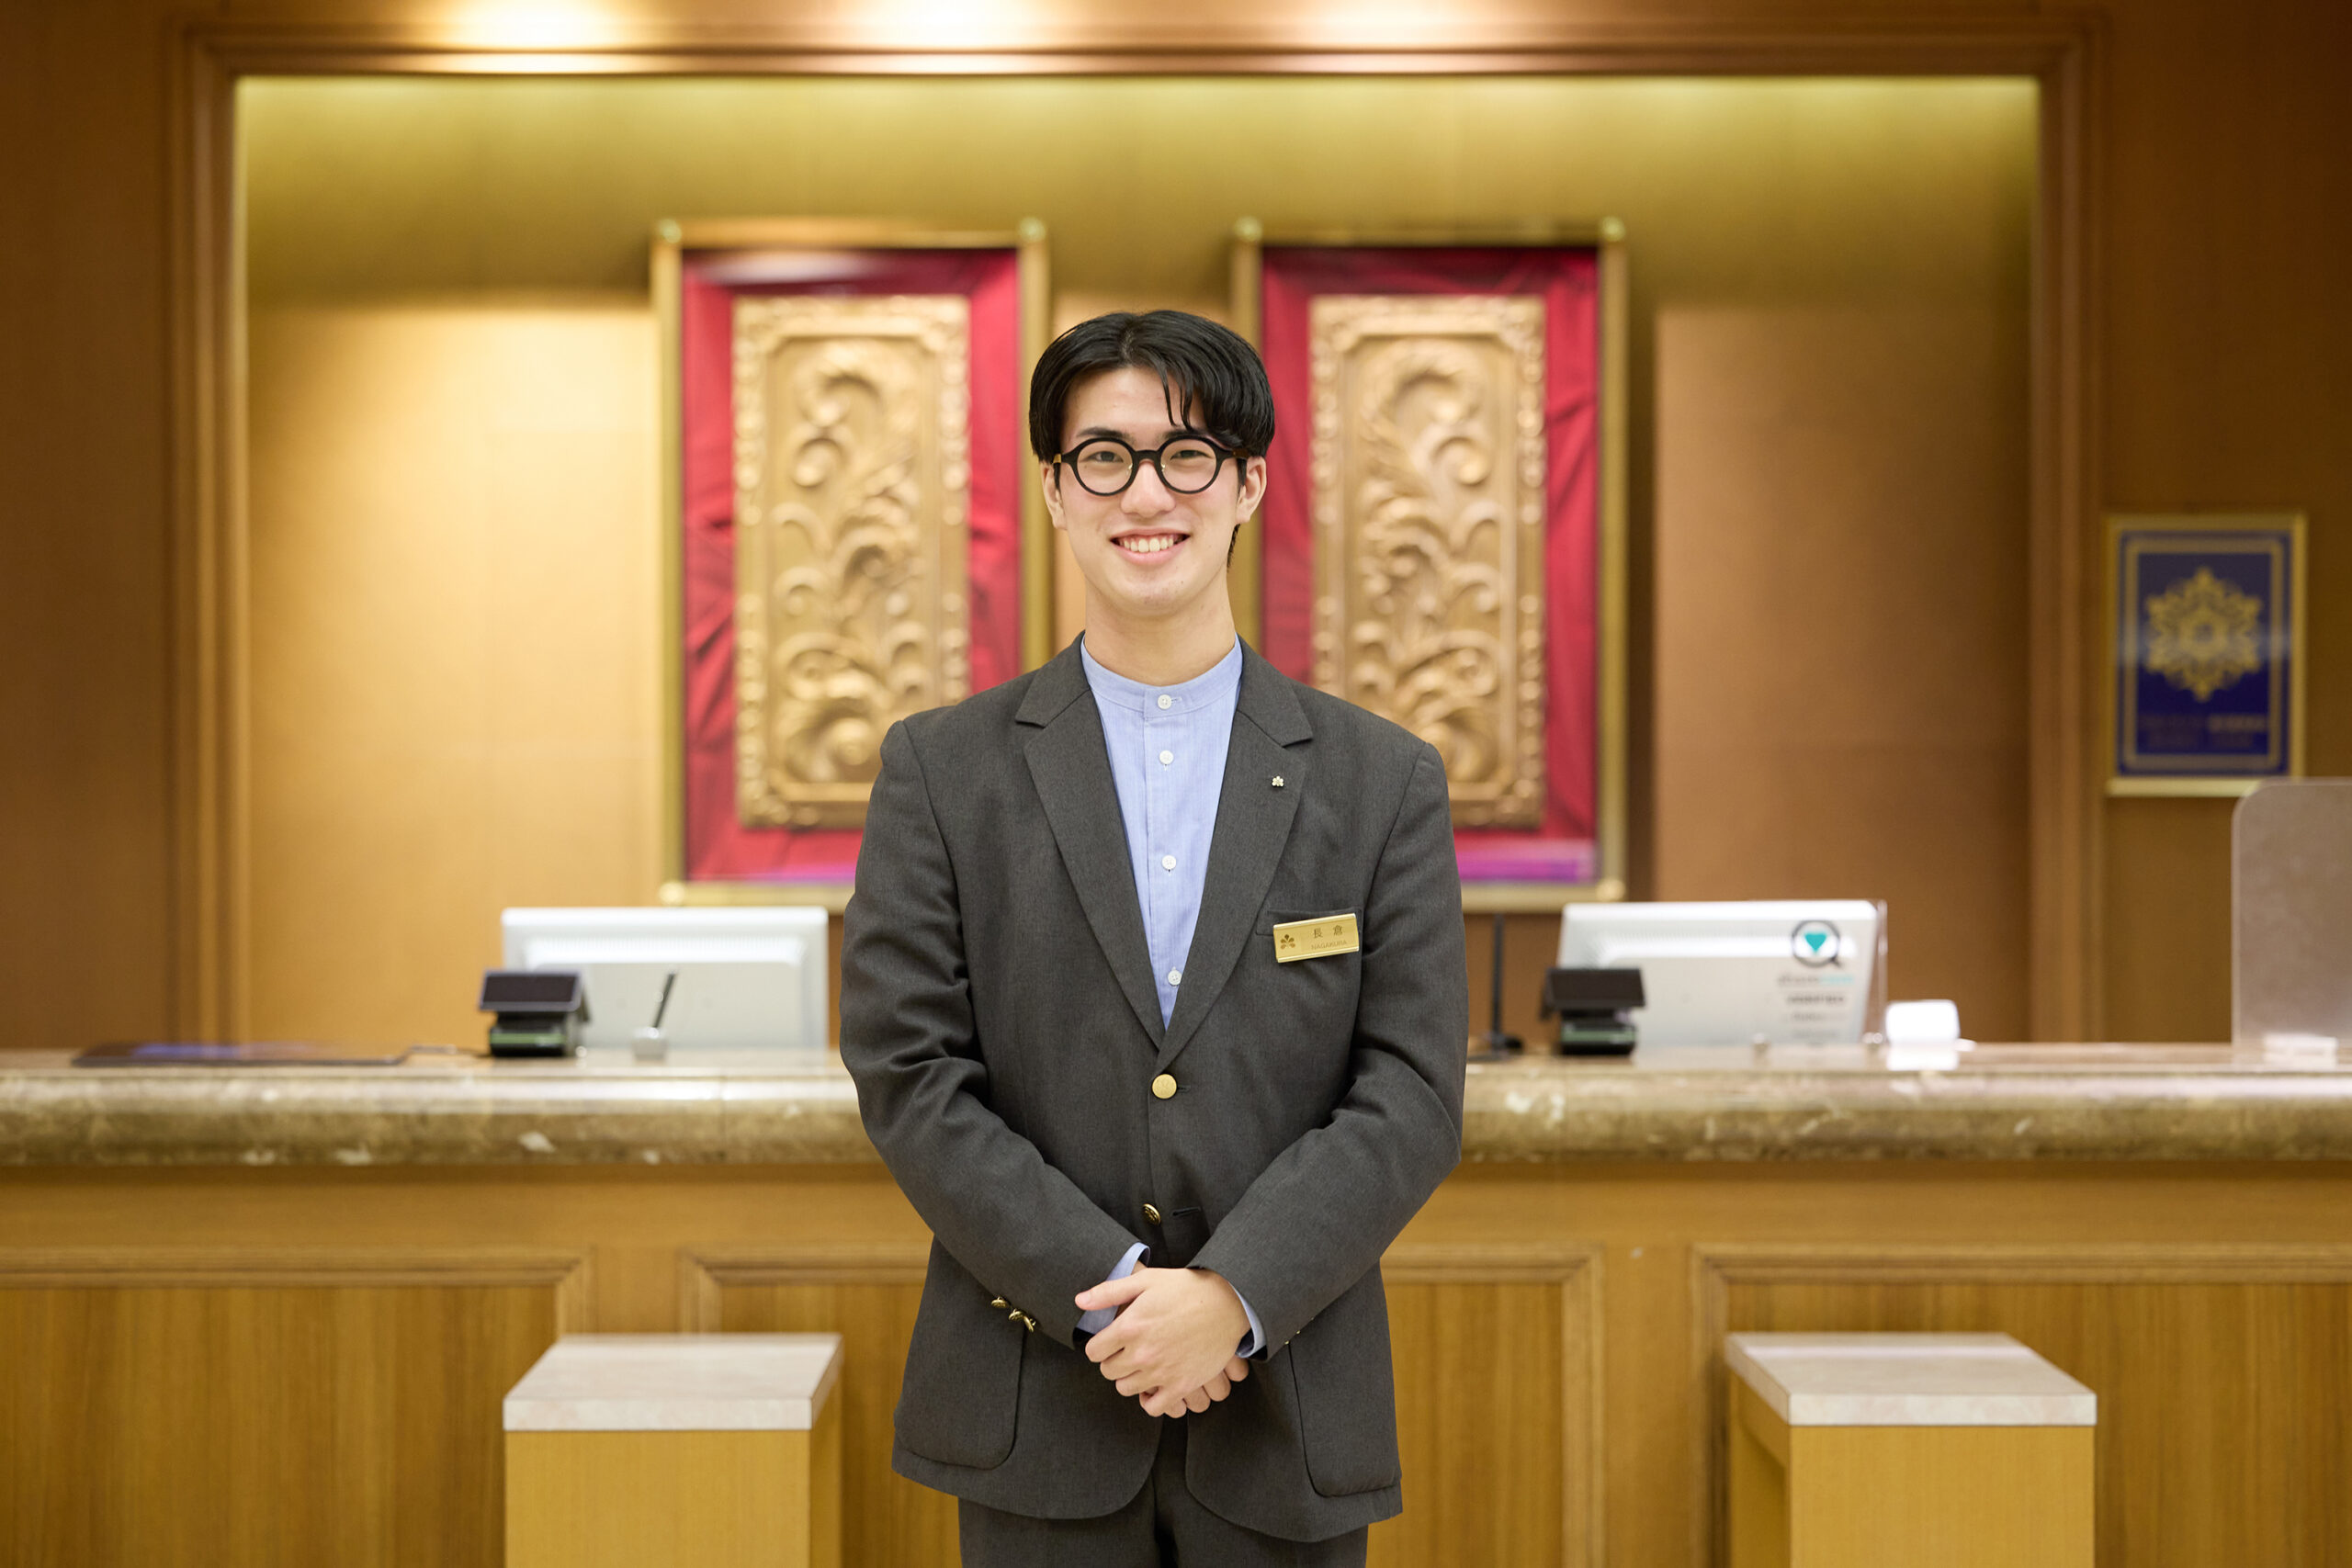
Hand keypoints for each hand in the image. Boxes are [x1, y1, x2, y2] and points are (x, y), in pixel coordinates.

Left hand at [1076, 1267, 1249, 1417]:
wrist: (1228, 1303)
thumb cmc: (1186, 1289)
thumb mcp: (1146, 1281)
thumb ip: (1109, 1292)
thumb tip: (1079, 1300)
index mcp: (1129, 1327)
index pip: (1094, 1352)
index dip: (1100, 1345)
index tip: (1111, 1341)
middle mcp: (1142, 1353)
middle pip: (1108, 1372)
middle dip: (1113, 1361)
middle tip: (1127, 1350)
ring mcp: (1161, 1372)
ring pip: (1126, 1389)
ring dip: (1130, 1378)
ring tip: (1142, 1364)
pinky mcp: (1181, 1385)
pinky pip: (1153, 1407)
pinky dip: (1150, 1399)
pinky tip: (1155, 1384)